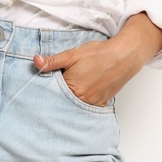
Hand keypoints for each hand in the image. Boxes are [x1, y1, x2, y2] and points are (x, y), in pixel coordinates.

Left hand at [32, 13, 161, 106]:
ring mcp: (92, 103)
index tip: (41, 88)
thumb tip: (36, 61)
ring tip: (67, 94)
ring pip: (73, 107)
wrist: (124, 55)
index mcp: (72, 89)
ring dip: (68, 102)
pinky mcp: (100, 104)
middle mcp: (82, 100)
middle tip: (52, 93)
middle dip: (56, 98)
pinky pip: (85, 108)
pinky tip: (78, 97)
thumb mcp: (73, 55)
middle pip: (62, 103)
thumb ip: (53, 61)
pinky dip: (80, 104)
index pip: (51, 94)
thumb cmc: (99, 54)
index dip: (46, 90)